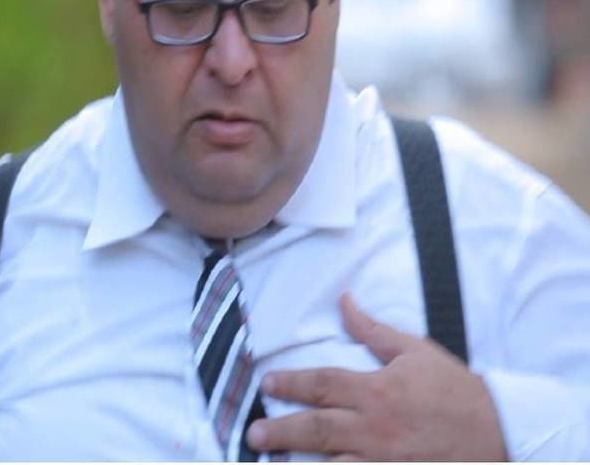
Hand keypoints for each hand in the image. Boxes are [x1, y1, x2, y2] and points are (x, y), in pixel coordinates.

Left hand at [247, 294, 506, 460]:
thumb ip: (372, 329)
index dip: (291, 382)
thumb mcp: (414, 350)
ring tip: (269, 464)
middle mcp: (374, 428)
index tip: (267, 383)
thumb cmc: (452, 388)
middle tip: (254, 432)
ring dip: (299, 464)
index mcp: (376, 391)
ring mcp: (383, 461)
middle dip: (282, 430)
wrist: (497, 431)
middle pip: (318, 428)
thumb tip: (344, 301)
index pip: (323, 384)